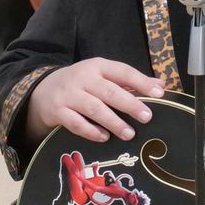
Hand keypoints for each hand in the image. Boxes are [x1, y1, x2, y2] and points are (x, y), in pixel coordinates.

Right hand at [26, 58, 163, 142]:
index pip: (122, 72)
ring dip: (113, 122)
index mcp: (97, 66)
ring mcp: (69, 95)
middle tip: (147, 117)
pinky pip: (76, 123)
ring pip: (94, 108)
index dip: (141, 82)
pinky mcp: (58, 111)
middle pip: (109, 91)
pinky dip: (91, 131)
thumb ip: (130, 81)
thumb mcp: (102, 76)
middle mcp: (83, 78)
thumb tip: (161, 85)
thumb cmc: (82, 84)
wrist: (43, 90)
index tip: (159, 93)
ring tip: (129, 134)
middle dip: (129, 104)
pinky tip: (104, 137)